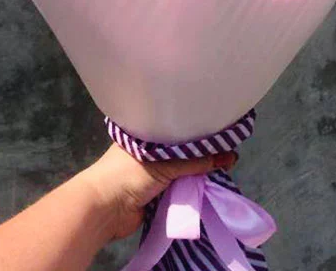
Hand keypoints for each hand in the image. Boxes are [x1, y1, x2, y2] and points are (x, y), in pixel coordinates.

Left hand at [81, 144, 236, 239]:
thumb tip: (230, 157)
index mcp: (146, 133)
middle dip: (202, 152)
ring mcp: (153, 172)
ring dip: (199, 172)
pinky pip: (179, 187)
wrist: (105, 209)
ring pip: (182, 169)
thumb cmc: (128, 174)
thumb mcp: (164, 163)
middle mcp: (150, 150)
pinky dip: (192, 187)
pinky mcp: (156, 193)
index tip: (222, 130)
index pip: (177, 126)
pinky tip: (210, 183)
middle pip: (182, 150)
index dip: (198, 129)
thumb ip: (196, 161)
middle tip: (229, 150)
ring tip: (226, 165)